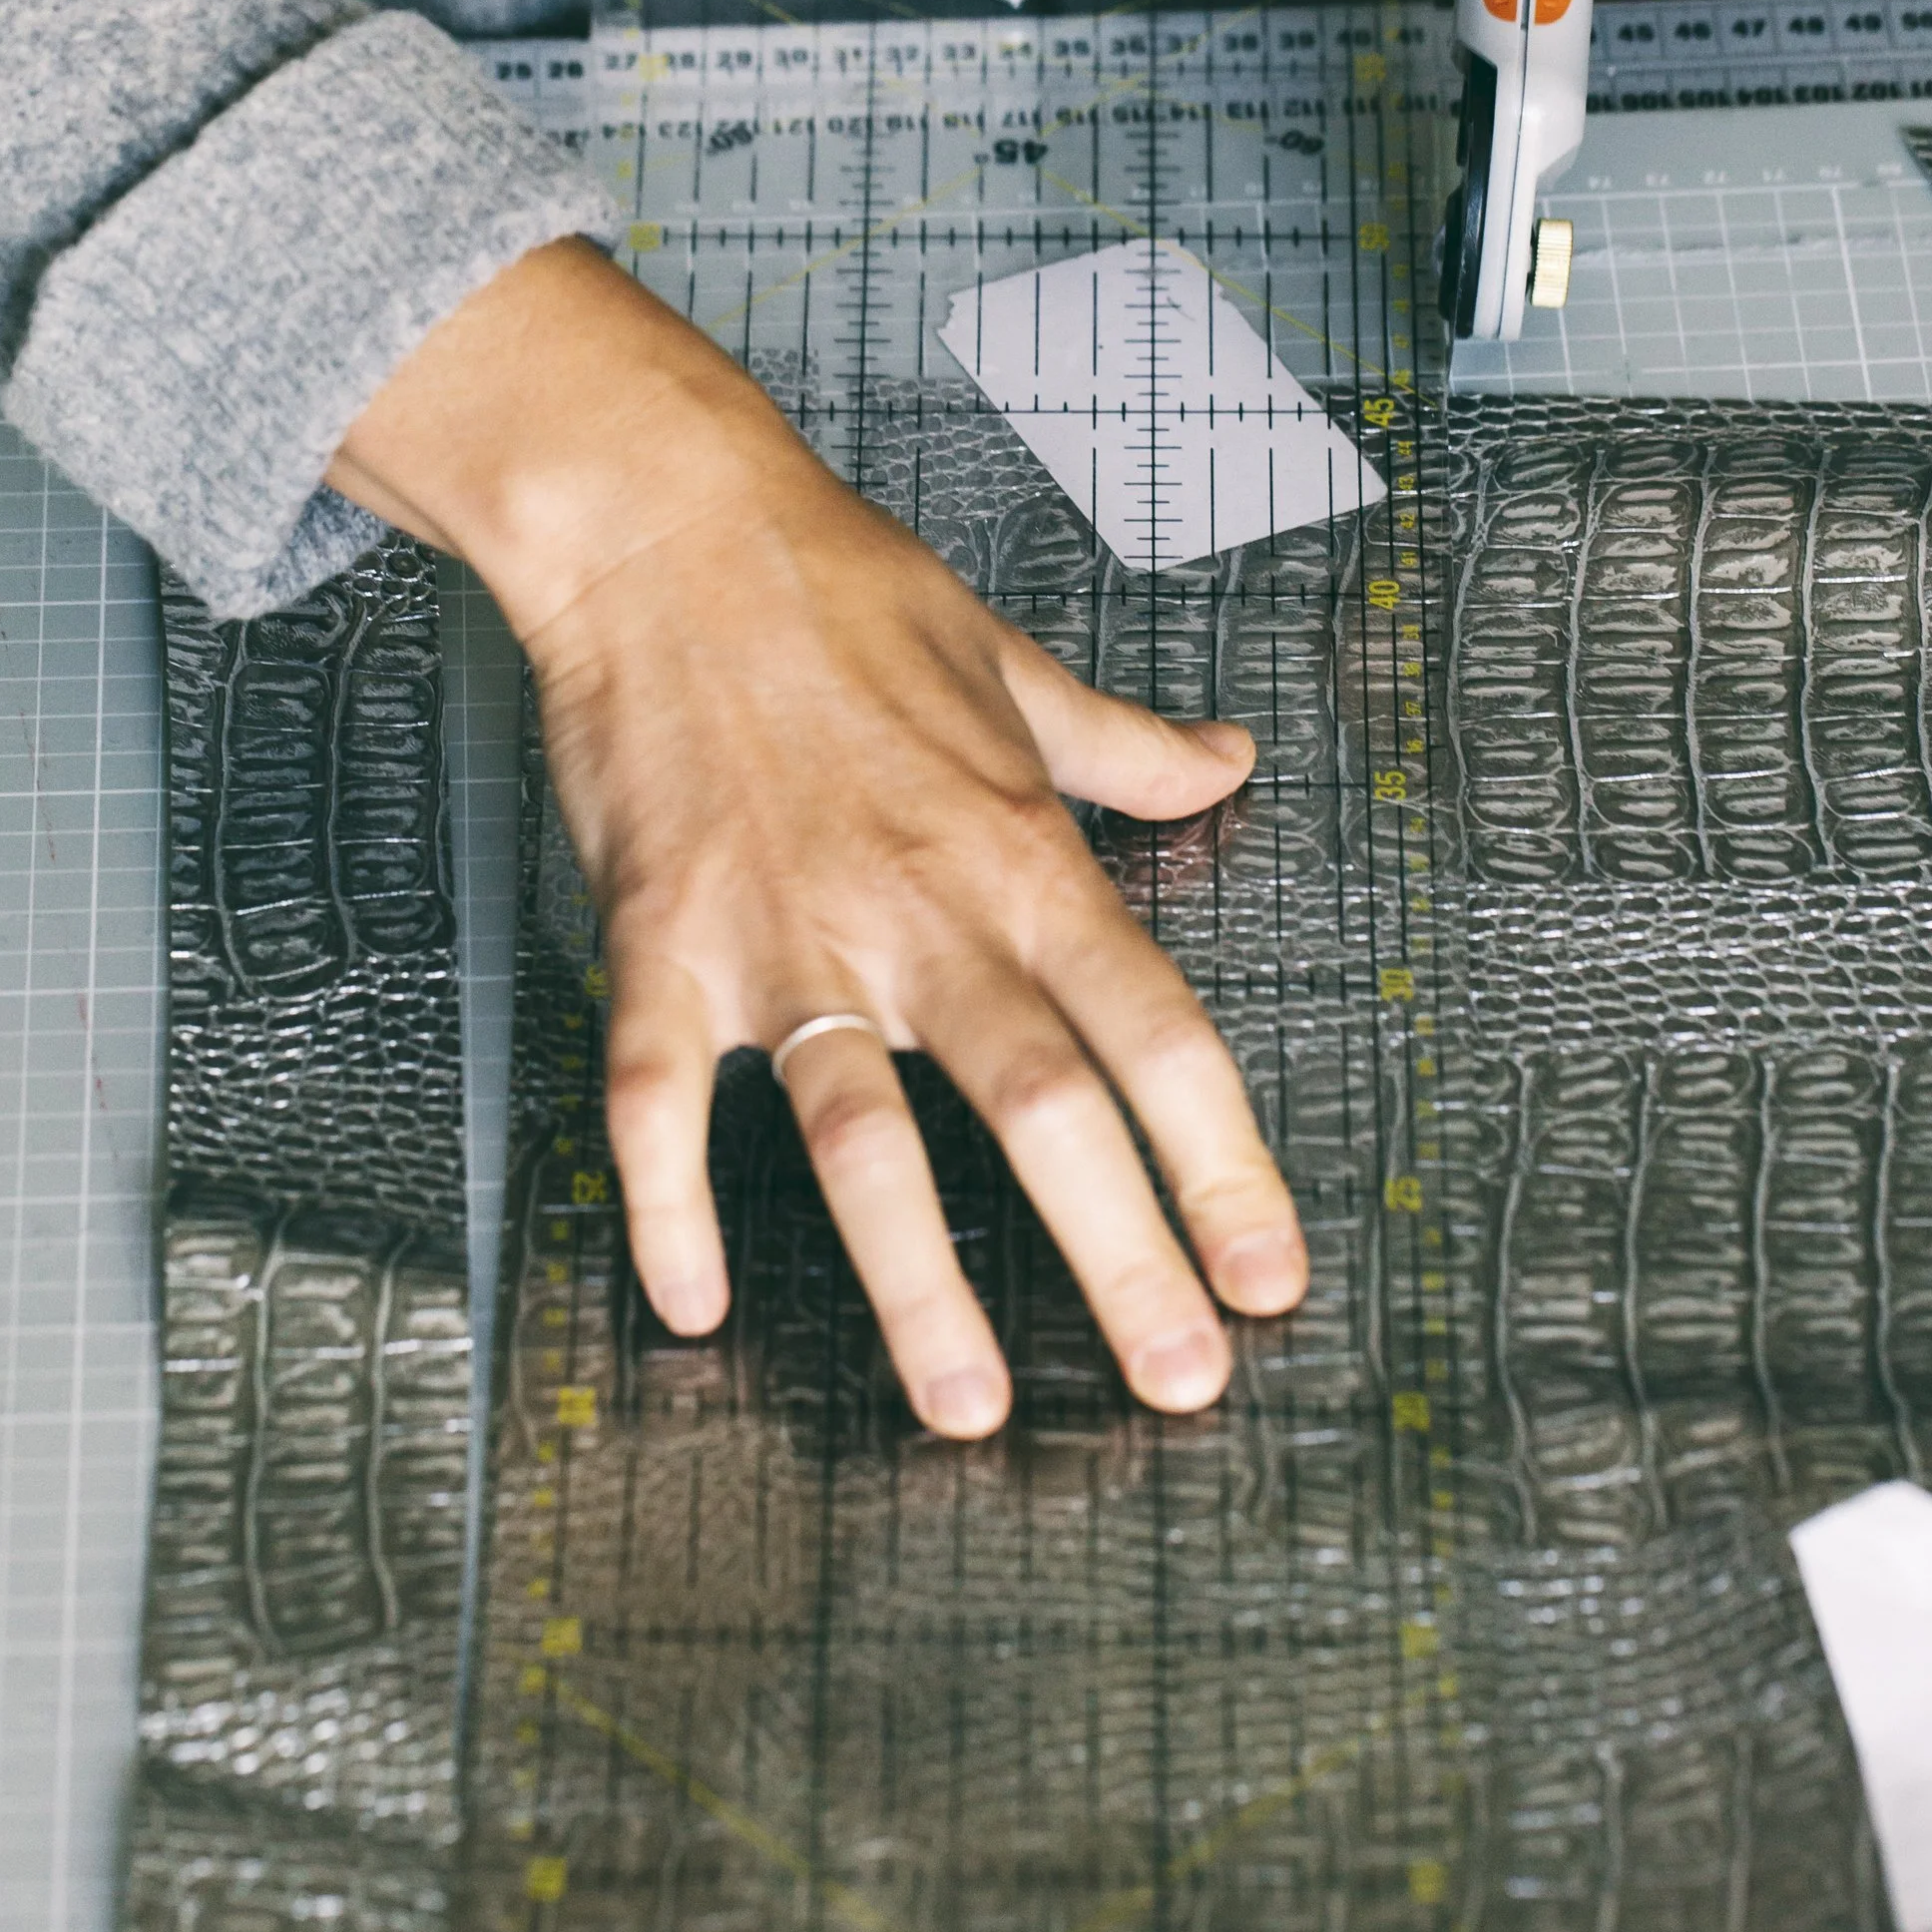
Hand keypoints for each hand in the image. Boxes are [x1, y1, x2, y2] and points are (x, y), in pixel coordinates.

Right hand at [327, 241, 1308, 1436]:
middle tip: (1181, 1380)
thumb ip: (1124, 745)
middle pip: (1041, 1108)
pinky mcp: (661, 944)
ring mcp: (785, 937)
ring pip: (864, 1140)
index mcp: (1021, 856)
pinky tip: (692, 1304)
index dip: (1224, 1163)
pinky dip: (671, 1207)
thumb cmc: (841, 587)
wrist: (665, 527)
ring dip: (919, 1283)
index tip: (1270, 1272)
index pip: (1156, 1033)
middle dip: (1120, 1257)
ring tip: (970, 1404)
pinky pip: (661, 1102)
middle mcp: (920, 912)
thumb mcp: (1016, 664)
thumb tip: (1225, 762)